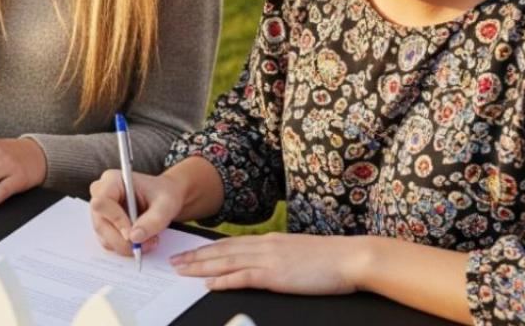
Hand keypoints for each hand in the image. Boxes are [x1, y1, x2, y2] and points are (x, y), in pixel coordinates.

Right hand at [87, 169, 184, 255]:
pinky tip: (142, 242)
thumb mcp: (166, 205)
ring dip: (126, 246)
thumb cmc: (164, 194)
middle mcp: (101, 194)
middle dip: (123, 240)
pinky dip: (126, 248)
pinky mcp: (105, 225)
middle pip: (100, 224)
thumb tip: (134, 238)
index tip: (133, 234)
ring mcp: (101, 212)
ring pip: (104, 237)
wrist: (165, 199)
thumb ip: (153, 220)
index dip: (115, 220)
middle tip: (146, 244)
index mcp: (112, 180)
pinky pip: (109, 242)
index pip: (102, 203)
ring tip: (149, 241)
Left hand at [169, 233, 366, 293]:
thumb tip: (265, 264)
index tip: (190, 252)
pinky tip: (207, 284)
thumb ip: (279, 256)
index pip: (231, 244)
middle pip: (221, 251)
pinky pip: (242, 277)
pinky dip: (222, 280)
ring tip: (181, 270)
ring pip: (225, 261)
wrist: (350, 258)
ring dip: (200, 266)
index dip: (207, 248)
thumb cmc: (330, 259)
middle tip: (174, 261)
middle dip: (195, 256)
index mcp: (270, 240)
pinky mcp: (275, 275)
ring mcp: (268, 259)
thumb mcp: (298, 252)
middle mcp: (264, 246)